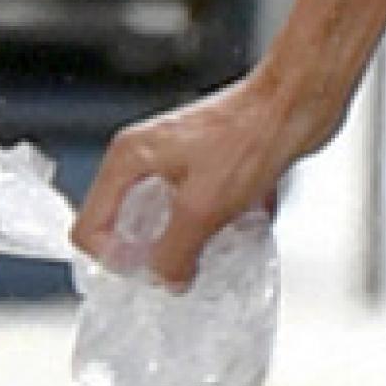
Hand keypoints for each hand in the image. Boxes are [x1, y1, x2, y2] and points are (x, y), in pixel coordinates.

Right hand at [72, 70, 311, 286]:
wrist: (295, 104)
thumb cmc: (250, 135)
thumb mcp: (202, 208)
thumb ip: (174, 252)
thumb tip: (163, 281)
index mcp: (130, 158)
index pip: (90, 225)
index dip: (114, 259)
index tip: (147, 275)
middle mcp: (146, 156)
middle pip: (125, 224)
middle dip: (151, 254)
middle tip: (180, 273)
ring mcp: (177, 159)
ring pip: (163, 220)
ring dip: (186, 243)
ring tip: (212, 254)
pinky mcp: (207, 166)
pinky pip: (195, 211)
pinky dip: (211, 228)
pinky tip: (237, 233)